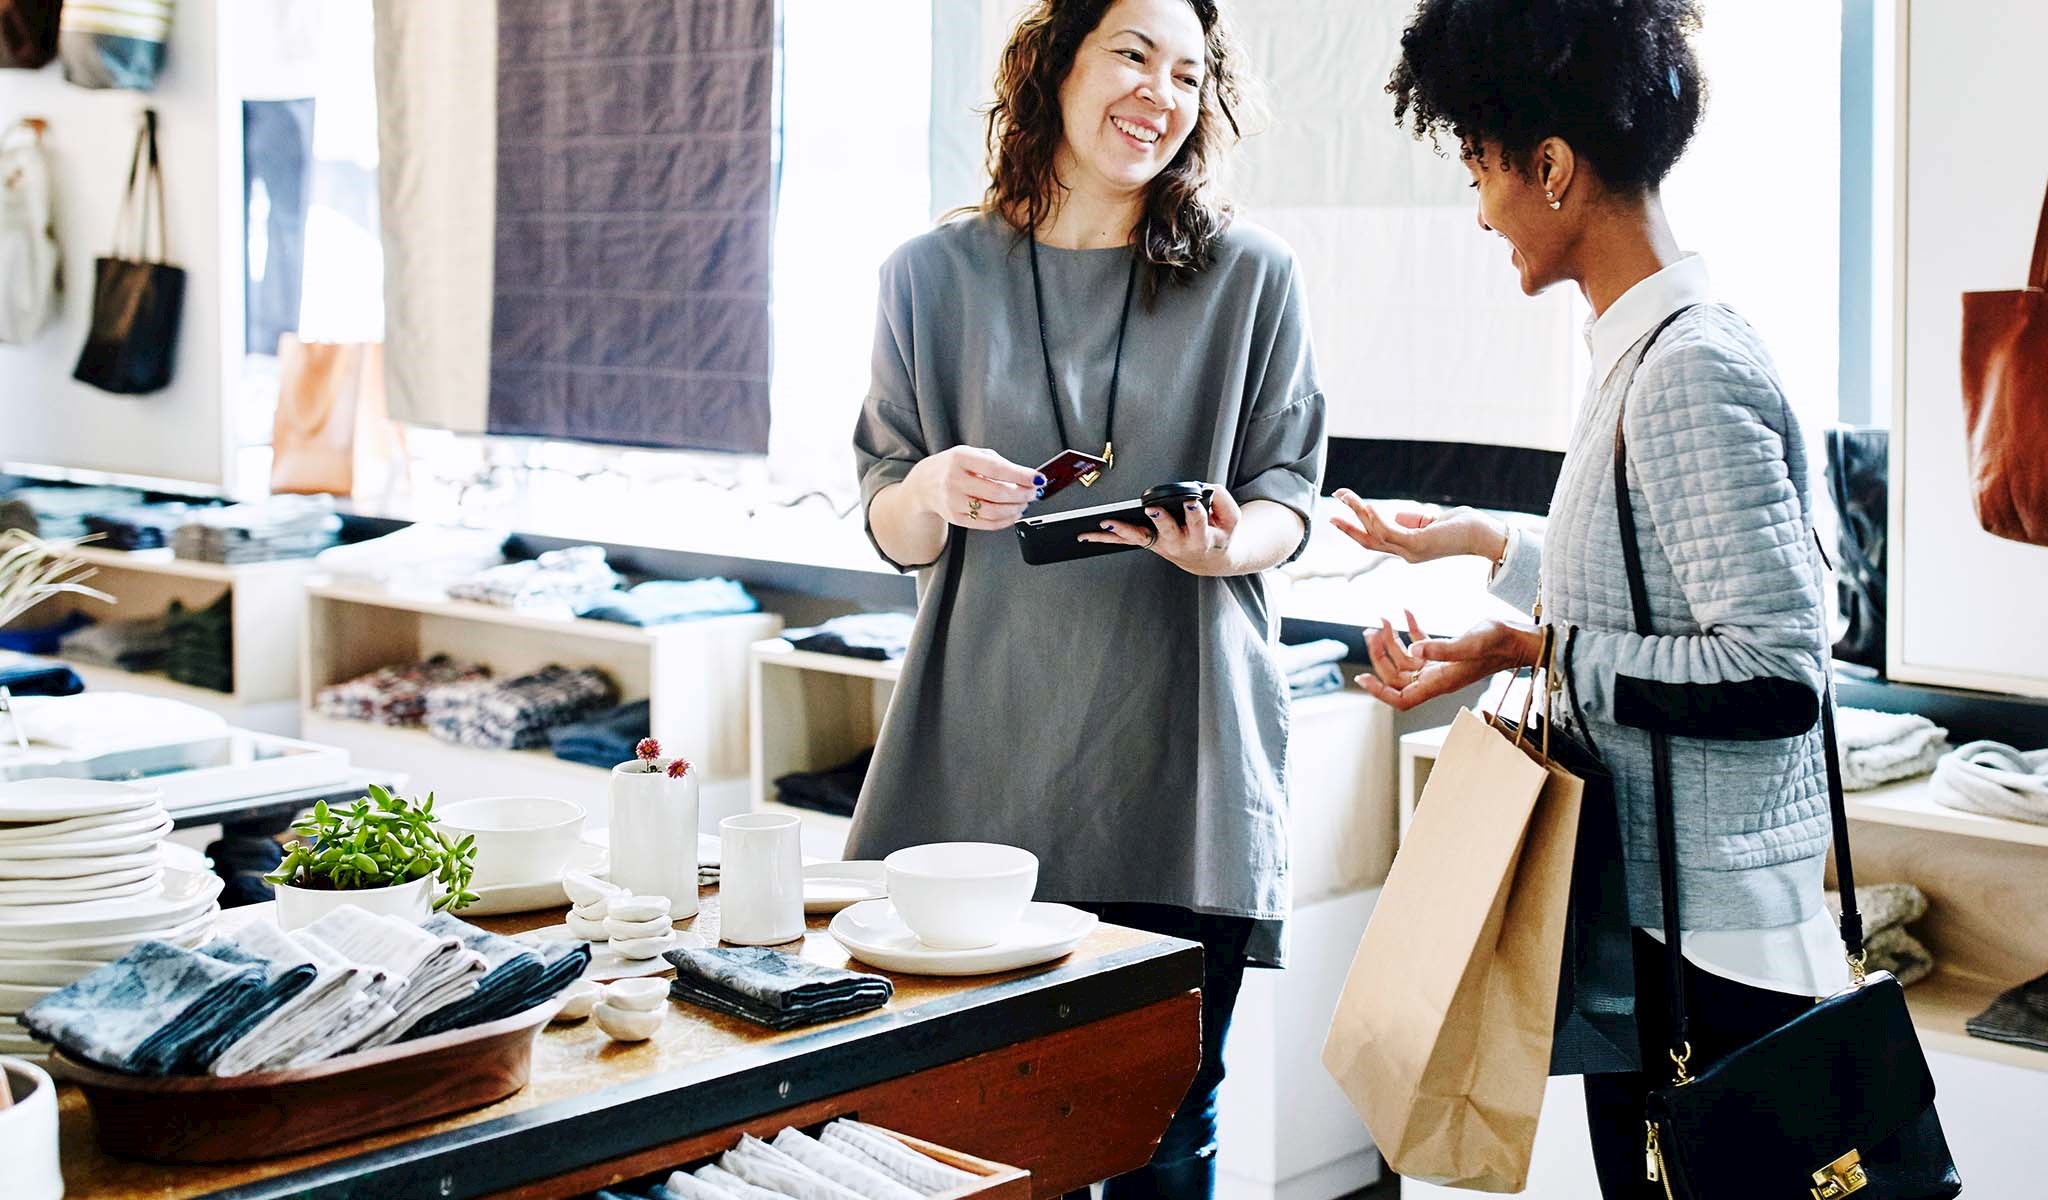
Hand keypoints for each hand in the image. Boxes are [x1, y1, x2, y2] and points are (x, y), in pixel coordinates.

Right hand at [908, 447, 1041, 530]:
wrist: (923, 484)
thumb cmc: (952, 466)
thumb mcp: (971, 454)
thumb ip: (997, 463)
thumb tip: (1025, 476)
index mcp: (960, 458)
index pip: (996, 469)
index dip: (1021, 475)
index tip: (1038, 478)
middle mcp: (954, 481)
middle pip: (997, 493)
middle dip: (1022, 494)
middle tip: (1034, 492)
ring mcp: (953, 502)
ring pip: (994, 512)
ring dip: (1016, 509)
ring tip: (1024, 502)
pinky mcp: (956, 518)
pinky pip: (987, 524)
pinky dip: (1006, 520)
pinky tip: (1013, 513)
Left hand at [1079, 485, 1244, 575]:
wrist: (1208, 557)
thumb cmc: (1218, 532)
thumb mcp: (1231, 517)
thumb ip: (1222, 500)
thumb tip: (1203, 489)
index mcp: (1202, 537)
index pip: (1200, 524)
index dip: (1194, 513)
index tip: (1191, 503)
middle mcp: (1178, 543)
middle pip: (1168, 532)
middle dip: (1160, 520)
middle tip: (1152, 509)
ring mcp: (1160, 545)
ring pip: (1139, 539)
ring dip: (1123, 531)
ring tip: (1106, 523)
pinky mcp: (1147, 543)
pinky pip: (1124, 541)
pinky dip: (1105, 538)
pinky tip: (1087, 535)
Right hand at [1329, 490, 1507, 564]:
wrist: (1484, 534)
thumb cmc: (1463, 525)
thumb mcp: (1432, 520)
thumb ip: (1413, 519)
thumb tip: (1396, 515)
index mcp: (1408, 550)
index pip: (1375, 540)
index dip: (1356, 528)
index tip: (1339, 514)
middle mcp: (1406, 554)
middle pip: (1368, 539)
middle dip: (1347, 522)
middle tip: (1334, 500)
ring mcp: (1410, 552)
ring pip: (1375, 534)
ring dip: (1358, 513)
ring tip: (1344, 496)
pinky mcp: (1417, 545)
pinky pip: (1389, 532)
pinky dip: (1375, 519)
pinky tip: (1365, 505)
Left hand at [1356, 612, 1543, 711]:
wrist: (1522, 638)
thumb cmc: (1501, 642)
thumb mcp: (1471, 642)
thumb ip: (1441, 648)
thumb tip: (1412, 650)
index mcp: (1440, 682)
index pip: (1401, 699)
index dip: (1379, 692)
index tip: (1361, 677)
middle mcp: (1437, 678)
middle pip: (1397, 677)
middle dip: (1380, 656)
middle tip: (1370, 631)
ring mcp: (1441, 666)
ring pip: (1405, 661)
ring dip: (1390, 642)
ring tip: (1381, 620)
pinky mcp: (1448, 653)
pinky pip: (1421, 646)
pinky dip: (1409, 631)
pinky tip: (1405, 613)